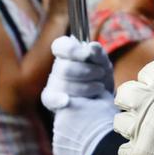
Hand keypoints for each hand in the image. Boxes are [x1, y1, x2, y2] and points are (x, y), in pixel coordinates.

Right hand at [41, 36, 115, 154]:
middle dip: (85, 71)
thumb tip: (92, 46)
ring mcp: (54, 84)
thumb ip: (98, 55)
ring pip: (60, 82)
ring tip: (99, 89)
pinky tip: (67, 102)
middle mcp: (58, 68)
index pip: (60, 46)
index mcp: (68, 54)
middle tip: (100, 75)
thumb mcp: (104, 66)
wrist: (103, 108)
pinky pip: (49, 98)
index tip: (86, 54)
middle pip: (63, 67)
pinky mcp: (52, 100)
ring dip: (83, 86)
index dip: (72, 49)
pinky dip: (57, 99)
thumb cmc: (101, 81)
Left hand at [115, 60, 153, 154]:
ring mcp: (139, 130)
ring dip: (129, 125)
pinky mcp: (135, 153)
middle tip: (143, 105)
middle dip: (131, 97)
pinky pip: (122, 150)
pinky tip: (143, 152)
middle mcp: (148, 105)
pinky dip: (131, 153)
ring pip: (119, 121)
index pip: (149, 70)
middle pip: (124, 91)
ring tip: (142, 130)